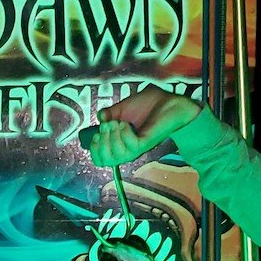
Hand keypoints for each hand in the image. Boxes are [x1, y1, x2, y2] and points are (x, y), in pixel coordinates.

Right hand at [85, 84, 201, 166]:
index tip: (96, 133)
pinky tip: (126, 124)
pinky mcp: (146, 142)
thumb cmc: (147, 105)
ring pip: (118, 155)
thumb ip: (109, 114)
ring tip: (117, 123)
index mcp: (119, 143)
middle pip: (106, 160)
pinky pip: (131, 146)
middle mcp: (127, 148)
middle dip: (101, 142)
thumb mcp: (122, 108)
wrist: (167, 100)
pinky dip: (124, 134)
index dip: (93, 149)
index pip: (101, 159)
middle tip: (107, 126)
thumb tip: (99, 118)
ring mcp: (137, 147)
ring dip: (112, 137)